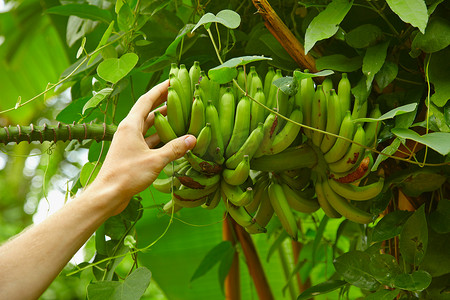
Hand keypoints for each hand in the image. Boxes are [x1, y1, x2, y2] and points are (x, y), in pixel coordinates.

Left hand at [91, 80, 195, 214]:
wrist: (108, 194)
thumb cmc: (127, 175)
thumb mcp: (154, 160)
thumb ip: (174, 148)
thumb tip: (192, 139)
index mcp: (130, 125)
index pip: (147, 100)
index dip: (160, 89)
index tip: (173, 80)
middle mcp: (129, 130)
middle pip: (148, 111)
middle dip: (163, 103)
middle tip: (180, 96)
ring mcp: (129, 142)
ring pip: (149, 127)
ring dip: (163, 121)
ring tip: (180, 115)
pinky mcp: (132, 154)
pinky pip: (148, 140)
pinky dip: (160, 138)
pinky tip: (173, 139)